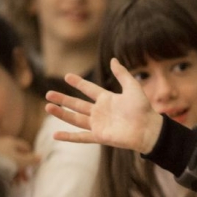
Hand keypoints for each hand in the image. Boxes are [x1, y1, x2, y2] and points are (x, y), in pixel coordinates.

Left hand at [0, 136, 40, 181]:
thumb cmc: (5, 162)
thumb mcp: (22, 162)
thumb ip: (32, 159)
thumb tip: (40, 157)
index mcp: (10, 141)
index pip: (26, 147)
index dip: (31, 158)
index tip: (32, 168)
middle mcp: (0, 142)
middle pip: (16, 155)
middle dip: (22, 169)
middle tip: (24, 180)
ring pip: (7, 161)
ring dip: (13, 172)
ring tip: (15, 183)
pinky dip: (3, 171)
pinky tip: (5, 180)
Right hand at [45, 58, 162, 153]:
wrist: (148, 128)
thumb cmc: (143, 109)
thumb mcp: (132, 87)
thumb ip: (122, 74)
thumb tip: (113, 59)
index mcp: (107, 99)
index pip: (89, 89)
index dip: (78, 83)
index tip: (67, 76)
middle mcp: (100, 111)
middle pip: (77, 104)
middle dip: (63, 99)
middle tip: (48, 94)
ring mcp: (98, 124)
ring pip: (75, 118)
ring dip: (61, 114)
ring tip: (47, 107)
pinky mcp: (99, 136)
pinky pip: (81, 137)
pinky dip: (69, 137)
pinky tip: (55, 135)